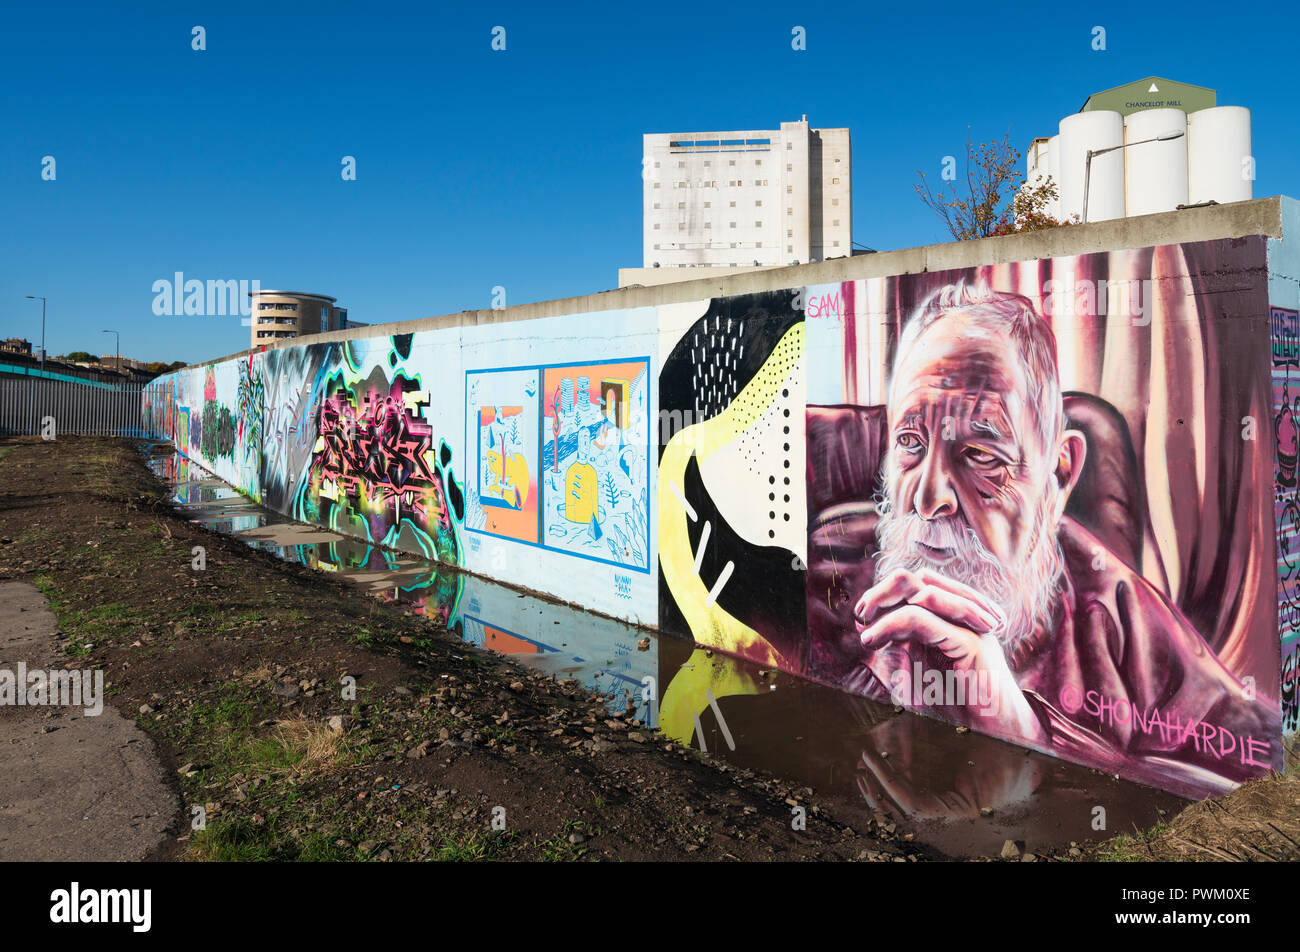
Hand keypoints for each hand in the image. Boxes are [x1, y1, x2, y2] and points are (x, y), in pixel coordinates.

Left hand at [852, 568, 1044, 743]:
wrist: (998, 733)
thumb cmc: (957, 707)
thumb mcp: (916, 676)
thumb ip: (898, 652)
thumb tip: (870, 631)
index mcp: (952, 618)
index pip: (914, 586)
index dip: (883, 595)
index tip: (862, 620)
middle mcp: (962, 616)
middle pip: (919, 578)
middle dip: (883, 591)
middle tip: (861, 615)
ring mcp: (970, 626)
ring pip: (923, 589)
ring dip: (885, 601)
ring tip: (864, 626)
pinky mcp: (971, 643)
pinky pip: (925, 619)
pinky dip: (892, 624)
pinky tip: (874, 639)